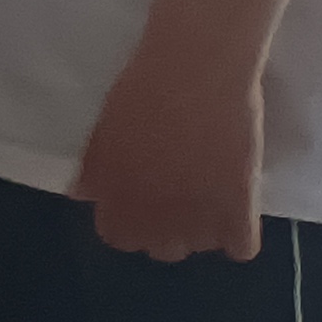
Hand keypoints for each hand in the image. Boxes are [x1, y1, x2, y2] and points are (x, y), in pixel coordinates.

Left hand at [73, 52, 264, 259]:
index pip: (117, 236)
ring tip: (208, 196)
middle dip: (167, 229)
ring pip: (199, 247)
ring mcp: (196, 218)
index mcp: (115, 197)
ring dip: (202, 229)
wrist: (196, 72)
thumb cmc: (143, 91)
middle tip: (177, 196)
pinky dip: (239, 234)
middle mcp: (153, 217)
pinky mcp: (239, 211)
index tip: (140, 202)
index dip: (129, 221)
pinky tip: (236, 208)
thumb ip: (92, 171)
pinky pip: (240, 248)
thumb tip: (81, 196)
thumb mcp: (102, 132)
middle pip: (161, 249)